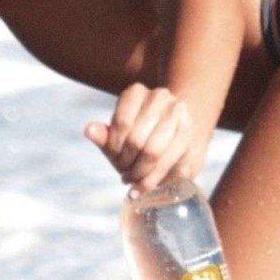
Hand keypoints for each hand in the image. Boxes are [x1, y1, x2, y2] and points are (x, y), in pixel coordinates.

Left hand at [84, 83, 202, 196]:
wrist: (175, 132)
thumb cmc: (139, 135)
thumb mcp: (118, 136)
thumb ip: (103, 135)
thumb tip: (88, 130)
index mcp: (136, 92)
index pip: (121, 123)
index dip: (114, 147)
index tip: (114, 160)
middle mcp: (160, 97)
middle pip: (137, 139)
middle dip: (127, 163)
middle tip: (124, 175)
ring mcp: (179, 114)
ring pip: (154, 152)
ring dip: (140, 174)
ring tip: (133, 183)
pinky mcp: (190, 135)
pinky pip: (169, 162)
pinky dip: (155, 179)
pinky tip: (145, 187)